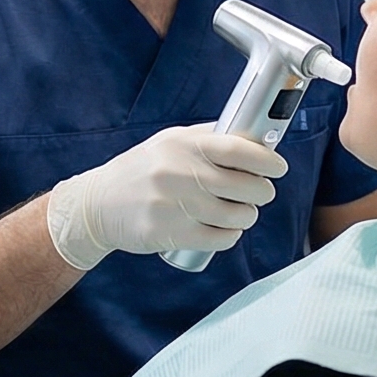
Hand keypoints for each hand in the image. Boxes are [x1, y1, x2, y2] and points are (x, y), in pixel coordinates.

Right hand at [46, 124, 286, 271]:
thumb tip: (253, 138)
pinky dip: (230, 235)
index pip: (239, 150)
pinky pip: (220, 239)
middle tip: (258, 193)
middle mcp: (181, 173)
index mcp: (184, 145)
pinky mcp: (171, 234)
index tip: (279, 168)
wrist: (97, 205)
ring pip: (238, 216)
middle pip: (247, 187)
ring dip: (247, 216)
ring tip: (241, 212)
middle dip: (261, 192)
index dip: (268, 161)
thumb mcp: (169, 142)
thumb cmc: (141, 170)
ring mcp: (176, 205)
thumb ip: (207, 138)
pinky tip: (226, 229)